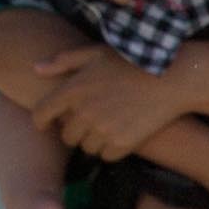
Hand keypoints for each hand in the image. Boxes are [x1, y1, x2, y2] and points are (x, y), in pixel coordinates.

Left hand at [18, 44, 176, 154]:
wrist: (172, 77)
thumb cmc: (132, 61)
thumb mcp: (96, 52)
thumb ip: (64, 61)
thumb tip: (36, 69)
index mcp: (74, 89)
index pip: (41, 114)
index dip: (41, 122)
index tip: (46, 125)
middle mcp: (84, 112)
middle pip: (66, 136)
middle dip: (74, 131)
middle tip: (89, 122)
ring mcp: (103, 129)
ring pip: (86, 148)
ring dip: (93, 141)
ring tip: (108, 126)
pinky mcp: (122, 143)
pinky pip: (106, 156)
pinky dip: (111, 149)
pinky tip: (121, 134)